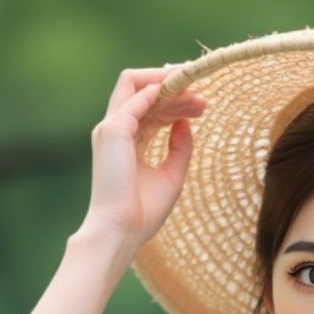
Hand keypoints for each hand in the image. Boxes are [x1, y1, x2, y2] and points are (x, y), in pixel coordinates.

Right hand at [79, 65, 206, 254]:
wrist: (122, 231)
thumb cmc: (142, 212)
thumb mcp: (171, 176)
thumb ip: (180, 148)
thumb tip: (185, 122)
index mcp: (127, 140)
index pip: (149, 107)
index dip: (175, 101)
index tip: (201, 105)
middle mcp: (115, 129)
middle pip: (143, 91)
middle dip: (174, 88)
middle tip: (202, 98)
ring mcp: (111, 127)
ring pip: (136, 85)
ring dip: (166, 82)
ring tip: (194, 91)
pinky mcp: (114, 130)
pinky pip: (134, 97)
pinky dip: (156, 89)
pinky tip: (178, 91)